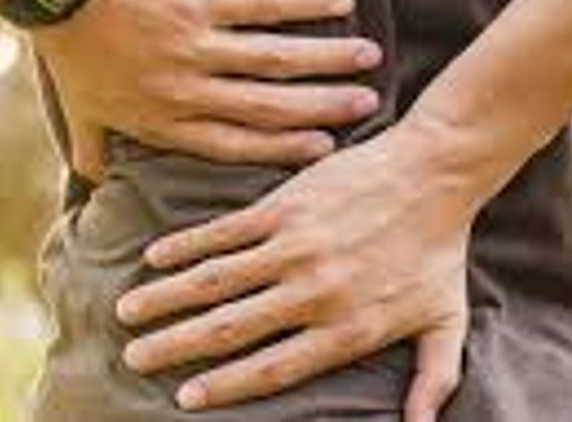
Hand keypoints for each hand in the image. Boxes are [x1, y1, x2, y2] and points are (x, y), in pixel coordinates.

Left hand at [30, 0, 384, 180]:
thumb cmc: (69, 52)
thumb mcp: (81, 115)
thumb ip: (95, 155)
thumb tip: (93, 192)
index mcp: (165, 122)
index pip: (236, 145)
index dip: (285, 148)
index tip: (326, 151)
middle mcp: (188, 90)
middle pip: (269, 107)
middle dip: (322, 110)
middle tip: (367, 108)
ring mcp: (197, 44)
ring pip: (276, 60)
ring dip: (326, 60)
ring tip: (367, 60)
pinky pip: (265, 6)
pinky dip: (305, 5)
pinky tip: (340, 4)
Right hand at [114, 113, 502, 420]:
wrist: (436, 172)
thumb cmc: (441, 250)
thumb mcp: (445, 322)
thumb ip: (432, 379)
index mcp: (346, 328)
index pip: (273, 368)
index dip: (225, 386)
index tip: (184, 398)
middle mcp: (313, 293)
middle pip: (229, 329)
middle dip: (175, 347)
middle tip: (134, 358)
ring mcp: (294, 247)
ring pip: (214, 281)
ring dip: (166, 298)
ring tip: (127, 311)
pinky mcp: (284, 207)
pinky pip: (223, 233)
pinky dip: (185, 246)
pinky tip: (154, 258)